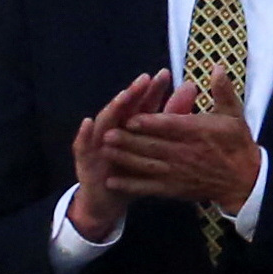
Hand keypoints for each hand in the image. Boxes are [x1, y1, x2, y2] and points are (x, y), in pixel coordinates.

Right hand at [65, 71, 164, 239]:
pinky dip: (84, 134)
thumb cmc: (135, 169)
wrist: (109, 199)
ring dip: (113, 108)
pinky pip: (82, 146)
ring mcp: (98, 143)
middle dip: (134, 93)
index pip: (143, 102)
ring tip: (124, 96)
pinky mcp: (84, 160)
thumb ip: (172, 115)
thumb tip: (190, 86)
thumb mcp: (154, 144)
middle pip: (125, 108)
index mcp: (131, 124)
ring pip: (105, 122)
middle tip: (145, 79)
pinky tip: (88, 122)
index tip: (164, 74)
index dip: (152, 89)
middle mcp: (114, 129)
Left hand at [102, 69, 262, 215]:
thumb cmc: (236, 143)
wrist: (242, 179)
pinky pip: (148, 187)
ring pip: (146, 165)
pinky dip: (130, 184)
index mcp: (198, 132)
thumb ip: (222, 90)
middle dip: (129, 140)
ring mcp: (178, 172)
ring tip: (105, 151)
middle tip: (107, 134)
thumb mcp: (233, 113)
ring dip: (125, 158)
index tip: (130, 118)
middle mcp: (185, 152)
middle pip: (153, 145)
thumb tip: (216, 67)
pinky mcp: (174, 188)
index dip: (149, 123)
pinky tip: (113, 180)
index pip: (169, 125)